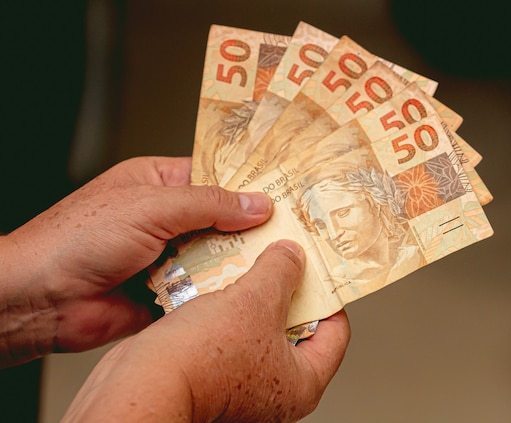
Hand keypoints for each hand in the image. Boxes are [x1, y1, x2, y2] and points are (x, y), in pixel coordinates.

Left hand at [0, 156, 272, 366]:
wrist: (39, 300)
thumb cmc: (78, 238)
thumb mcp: (151, 206)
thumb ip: (208, 204)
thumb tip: (257, 203)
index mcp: (157, 183)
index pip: (213, 177)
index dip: (247, 184)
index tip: (284, 192)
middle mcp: (165, 219)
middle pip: (221, 219)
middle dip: (251, 226)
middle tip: (293, 229)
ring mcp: (167, 256)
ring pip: (217, 256)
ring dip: (240, 260)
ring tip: (280, 259)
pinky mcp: (168, 293)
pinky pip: (205, 289)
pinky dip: (223, 291)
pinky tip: (250, 289)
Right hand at [63, 240, 350, 422]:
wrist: (141, 382)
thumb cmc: (203, 358)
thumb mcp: (255, 300)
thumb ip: (281, 272)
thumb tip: (293, 255)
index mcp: (302, 382)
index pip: (336, 333)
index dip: (329, 296)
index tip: (319, 270)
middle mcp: (276, 387)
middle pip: (297, 327)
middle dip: (287, 288)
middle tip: (283, 257)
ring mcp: (244, 381)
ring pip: (259, 326)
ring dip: (254, 292)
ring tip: (251, 260)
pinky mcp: (214, 372)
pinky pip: (232, 331)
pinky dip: (230, 305)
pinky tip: (222, 278)